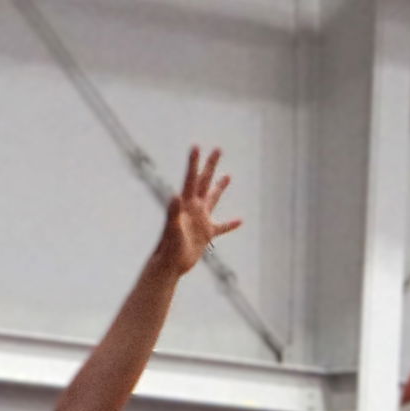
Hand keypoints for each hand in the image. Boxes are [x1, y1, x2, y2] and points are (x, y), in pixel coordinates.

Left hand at [156, 147, 241, 273]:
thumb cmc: (169, 247)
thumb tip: (174, 195)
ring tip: (228, 175)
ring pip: (213, 199)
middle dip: (211, 165)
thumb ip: (173, 212)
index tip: (197, 146)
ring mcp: (201, 220)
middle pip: (204, 182)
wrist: (169, 264)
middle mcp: (194, 208)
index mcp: (186, 204)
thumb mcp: (172, 228)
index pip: (191, 179)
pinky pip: (222, 227)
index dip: (194, 163)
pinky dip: (231, 224)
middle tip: (218, 149)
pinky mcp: (206, 234)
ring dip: (220, 187)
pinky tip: (240, 221)